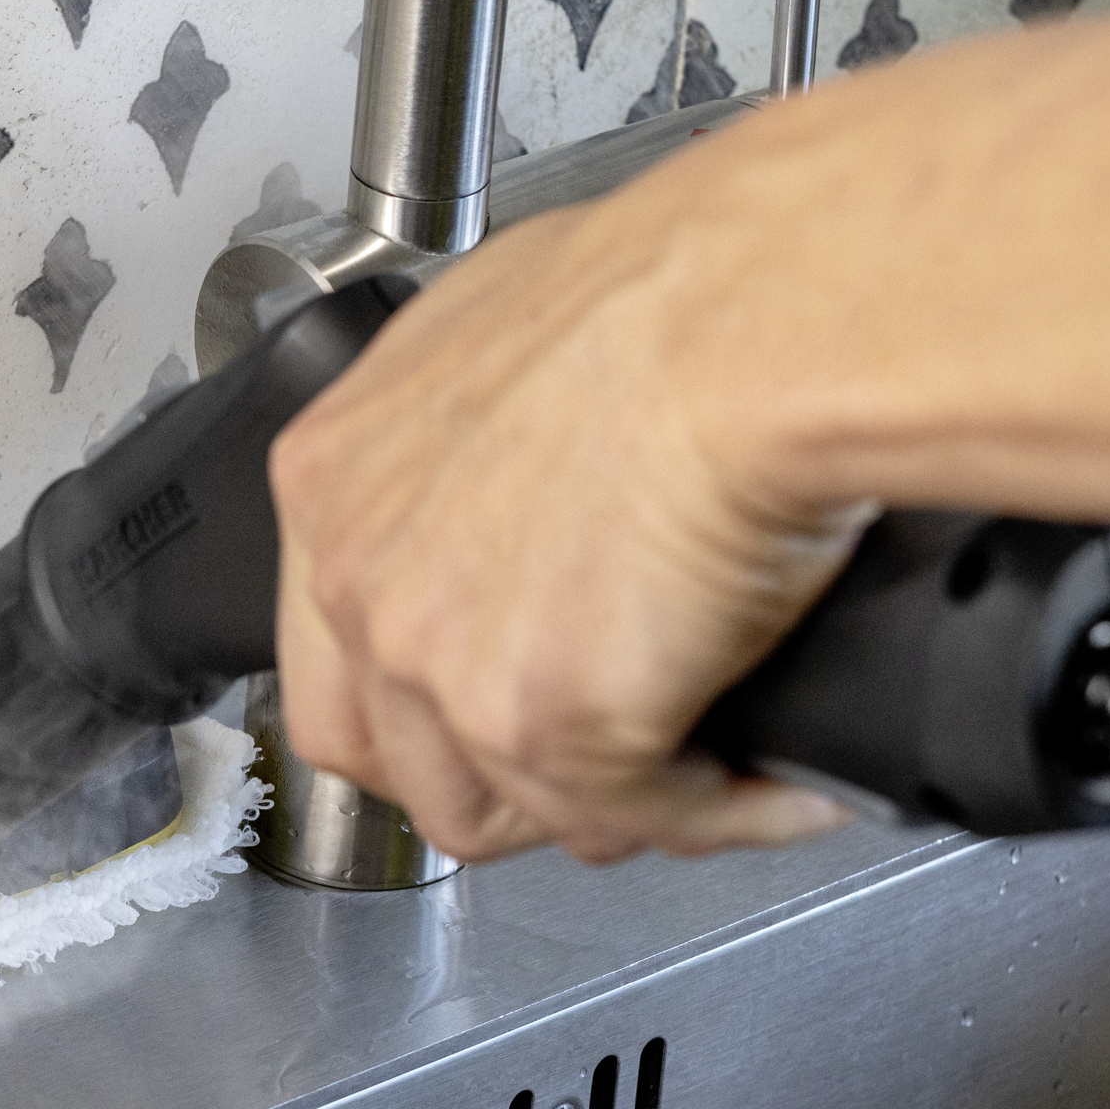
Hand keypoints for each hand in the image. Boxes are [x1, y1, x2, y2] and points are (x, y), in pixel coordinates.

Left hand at [266, 141, 874, 864]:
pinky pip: (636, 818)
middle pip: (398, 763)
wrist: (759, 317)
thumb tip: (533, 481)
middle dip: (502, 785)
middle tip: (603, 765)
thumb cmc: (675, 289)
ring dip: (604, 809)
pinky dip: (720, 812)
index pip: (333, 657)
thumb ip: (477, 434)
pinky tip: (776, 785)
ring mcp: (441, 666)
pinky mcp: (547, 728)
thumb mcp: (512, 330)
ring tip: (694, 774)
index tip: (495, 711)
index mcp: (333, 478)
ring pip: (501, 811)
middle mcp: (362, 581)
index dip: (425, 708)